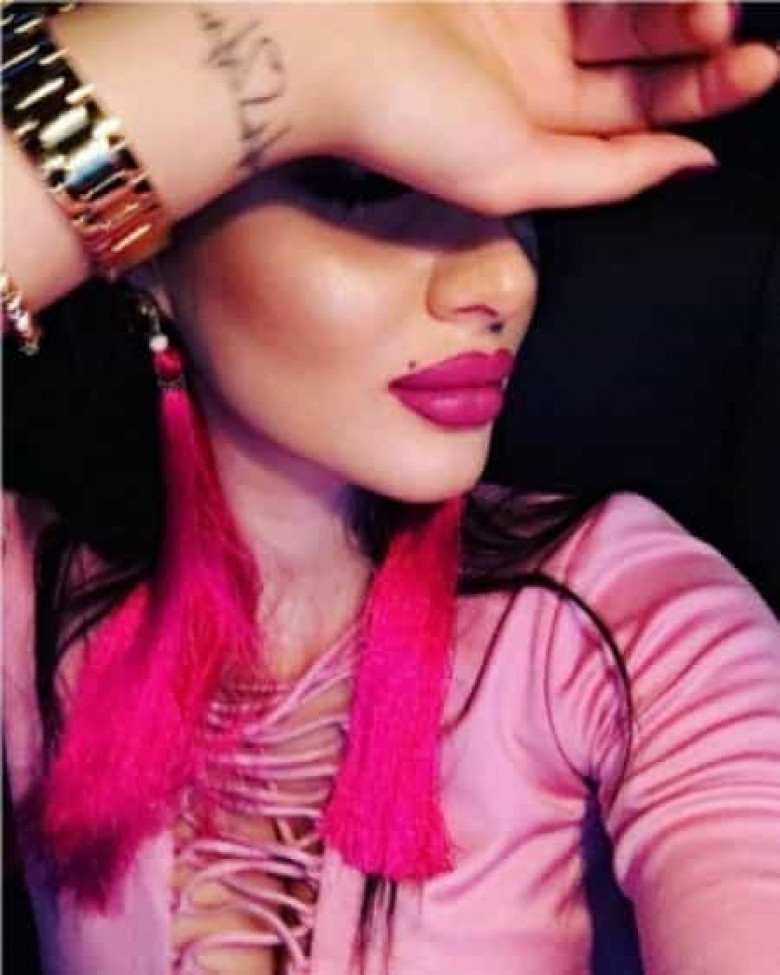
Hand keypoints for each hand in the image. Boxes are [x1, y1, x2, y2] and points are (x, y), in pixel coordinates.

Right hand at [306, 2, 777, 211]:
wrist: (321, 43)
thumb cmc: (404, 122)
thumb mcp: (515, 176)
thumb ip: (605, 175)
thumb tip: (690, 163)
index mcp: (534, 119)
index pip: (636, 106)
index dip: (699, 92)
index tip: (751, 73)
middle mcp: (534, 55)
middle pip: (640, 39)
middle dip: (694, 33)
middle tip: (725, 20)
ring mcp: (519, 0)